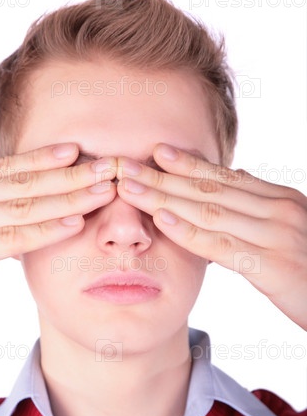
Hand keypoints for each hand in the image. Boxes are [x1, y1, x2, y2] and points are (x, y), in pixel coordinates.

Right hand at [0, 143, 116, 323]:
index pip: (2, 168)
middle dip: (68, 174)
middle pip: (20, 182)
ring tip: (102, 191)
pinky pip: (10, 238)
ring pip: (22, 206)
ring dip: (68, 198)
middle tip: (106, 165)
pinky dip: (45, 230)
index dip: (40, 158)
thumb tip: (12, 229)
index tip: (75, 150)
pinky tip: (74, 224)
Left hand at [116, 143, 306, 329]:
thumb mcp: (289, 230)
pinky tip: (162, 220)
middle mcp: (279, 210)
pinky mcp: (273, 264)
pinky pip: (221, 245)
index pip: (226, 178)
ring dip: (165, 198)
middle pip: (210, 189)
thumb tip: (238, 178)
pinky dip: (189, 231)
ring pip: (209, 211)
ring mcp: (277, 235)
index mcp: (281, 199)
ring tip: (131, 187)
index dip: (189, 164)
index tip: (157, 151)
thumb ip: (261, 206)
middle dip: (164, 177)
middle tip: (127, 165)